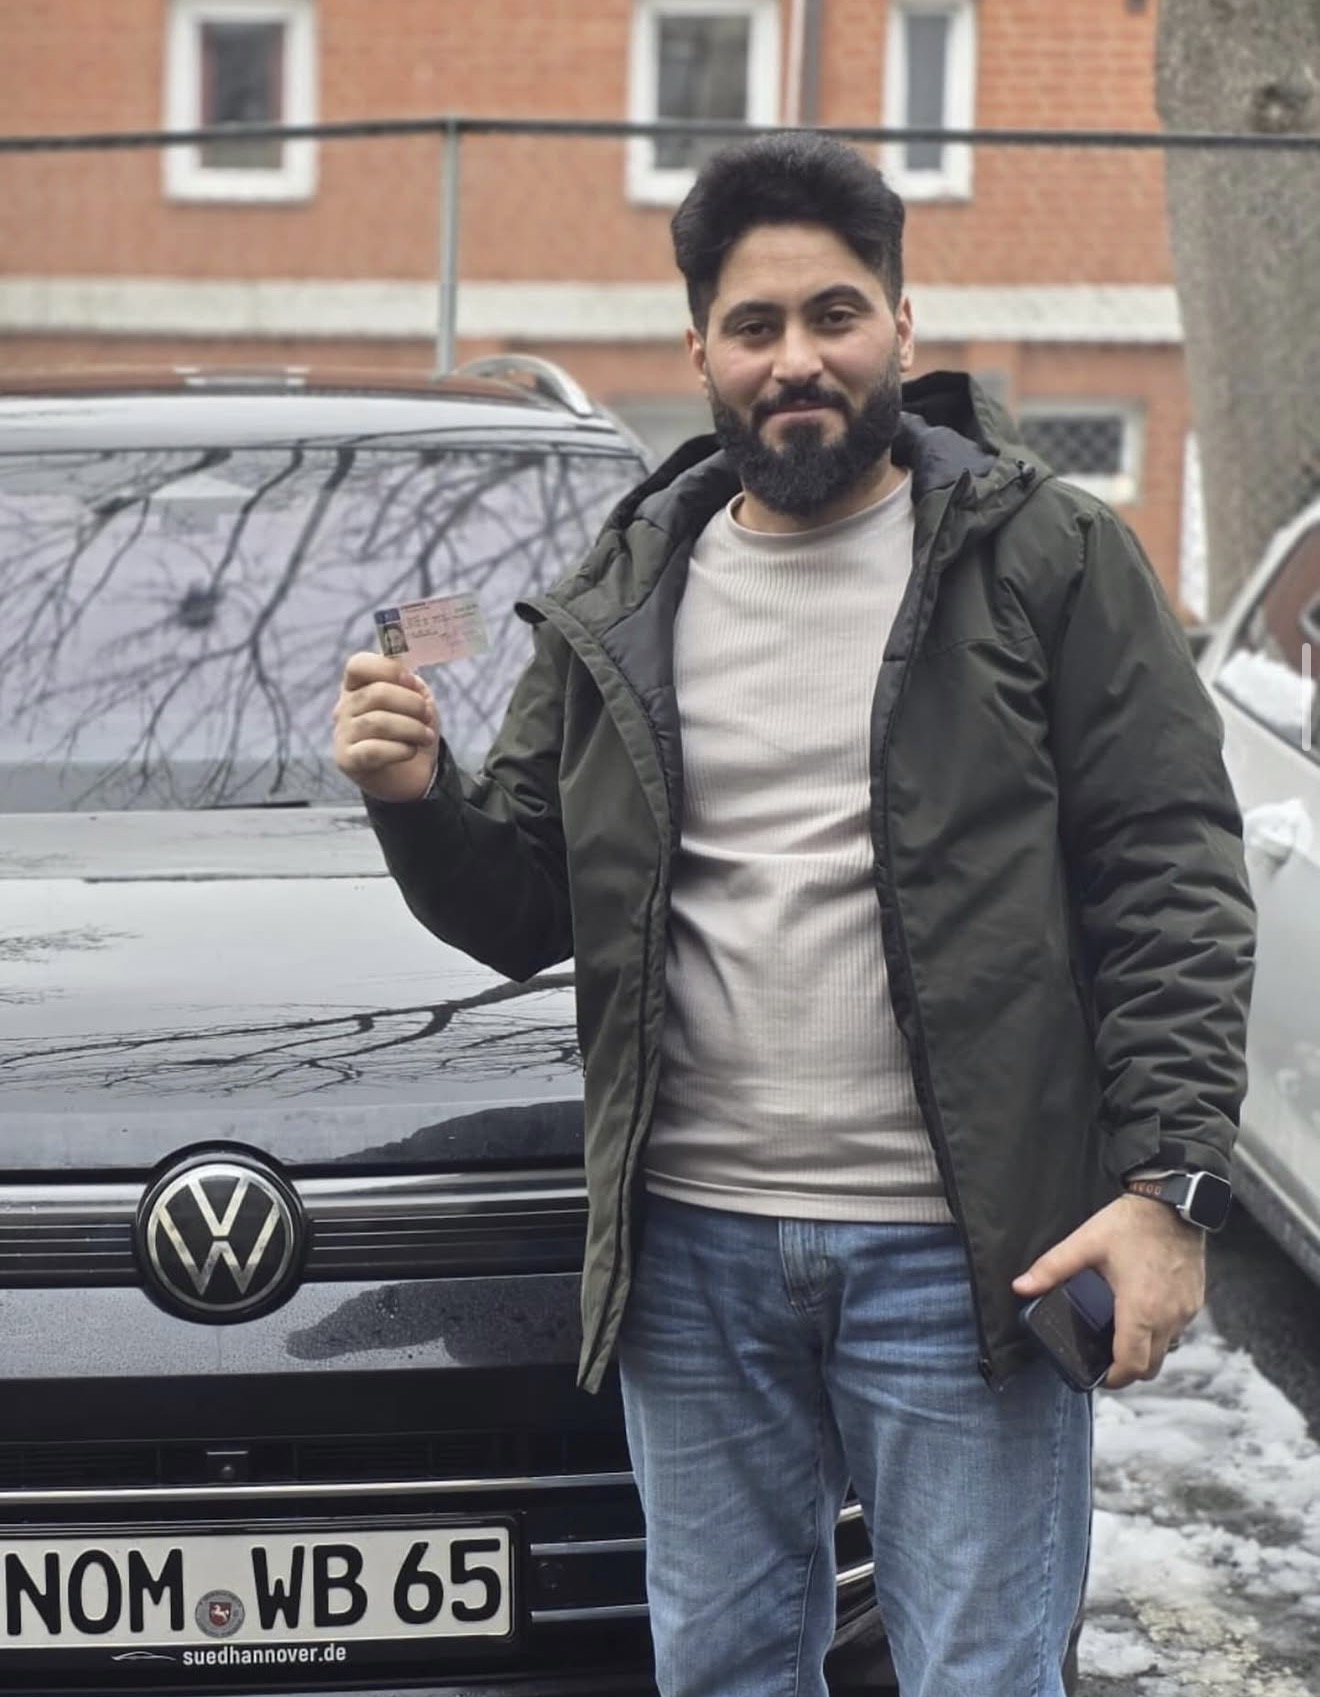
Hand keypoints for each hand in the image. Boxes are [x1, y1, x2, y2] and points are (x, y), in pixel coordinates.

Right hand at [333, 652, 439, 802]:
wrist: (411, 774)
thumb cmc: (410, 731)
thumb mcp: (416, 701)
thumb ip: (410, 683)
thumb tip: (406, 673)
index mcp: (358, 686)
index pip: (358, 664)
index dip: (387, 669)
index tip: (411, 681)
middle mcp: (345, 707)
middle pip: (376, 694)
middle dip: (411, 704)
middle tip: (426, 715)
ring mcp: (342, 734)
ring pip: (377, 722)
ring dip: (411, 728)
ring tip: (425, 736)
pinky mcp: (347, 760)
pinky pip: (373, 750)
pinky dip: (400, 749)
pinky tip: (410, 751)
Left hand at [1012, 1194, 1204, 1388]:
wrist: (1172, 1202)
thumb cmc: (1131, 1224)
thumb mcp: (1085, 1244)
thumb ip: (1051, 1269)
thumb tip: (1021, 1287)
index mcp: (1140, 1309)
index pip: (1131, 1365)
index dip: (1112, 1379)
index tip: (1096, 1376)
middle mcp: (1168, 1317)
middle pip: (1150, 1367)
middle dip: (1127, 1369)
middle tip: (1104, 1360)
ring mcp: (1185, 1311)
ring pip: (1166, 1350)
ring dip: (1144, 1351)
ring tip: (1120, 1335)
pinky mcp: (1195, 1302)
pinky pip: (1177, 1331)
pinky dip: (1159, 1333)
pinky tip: (1140, 1313)